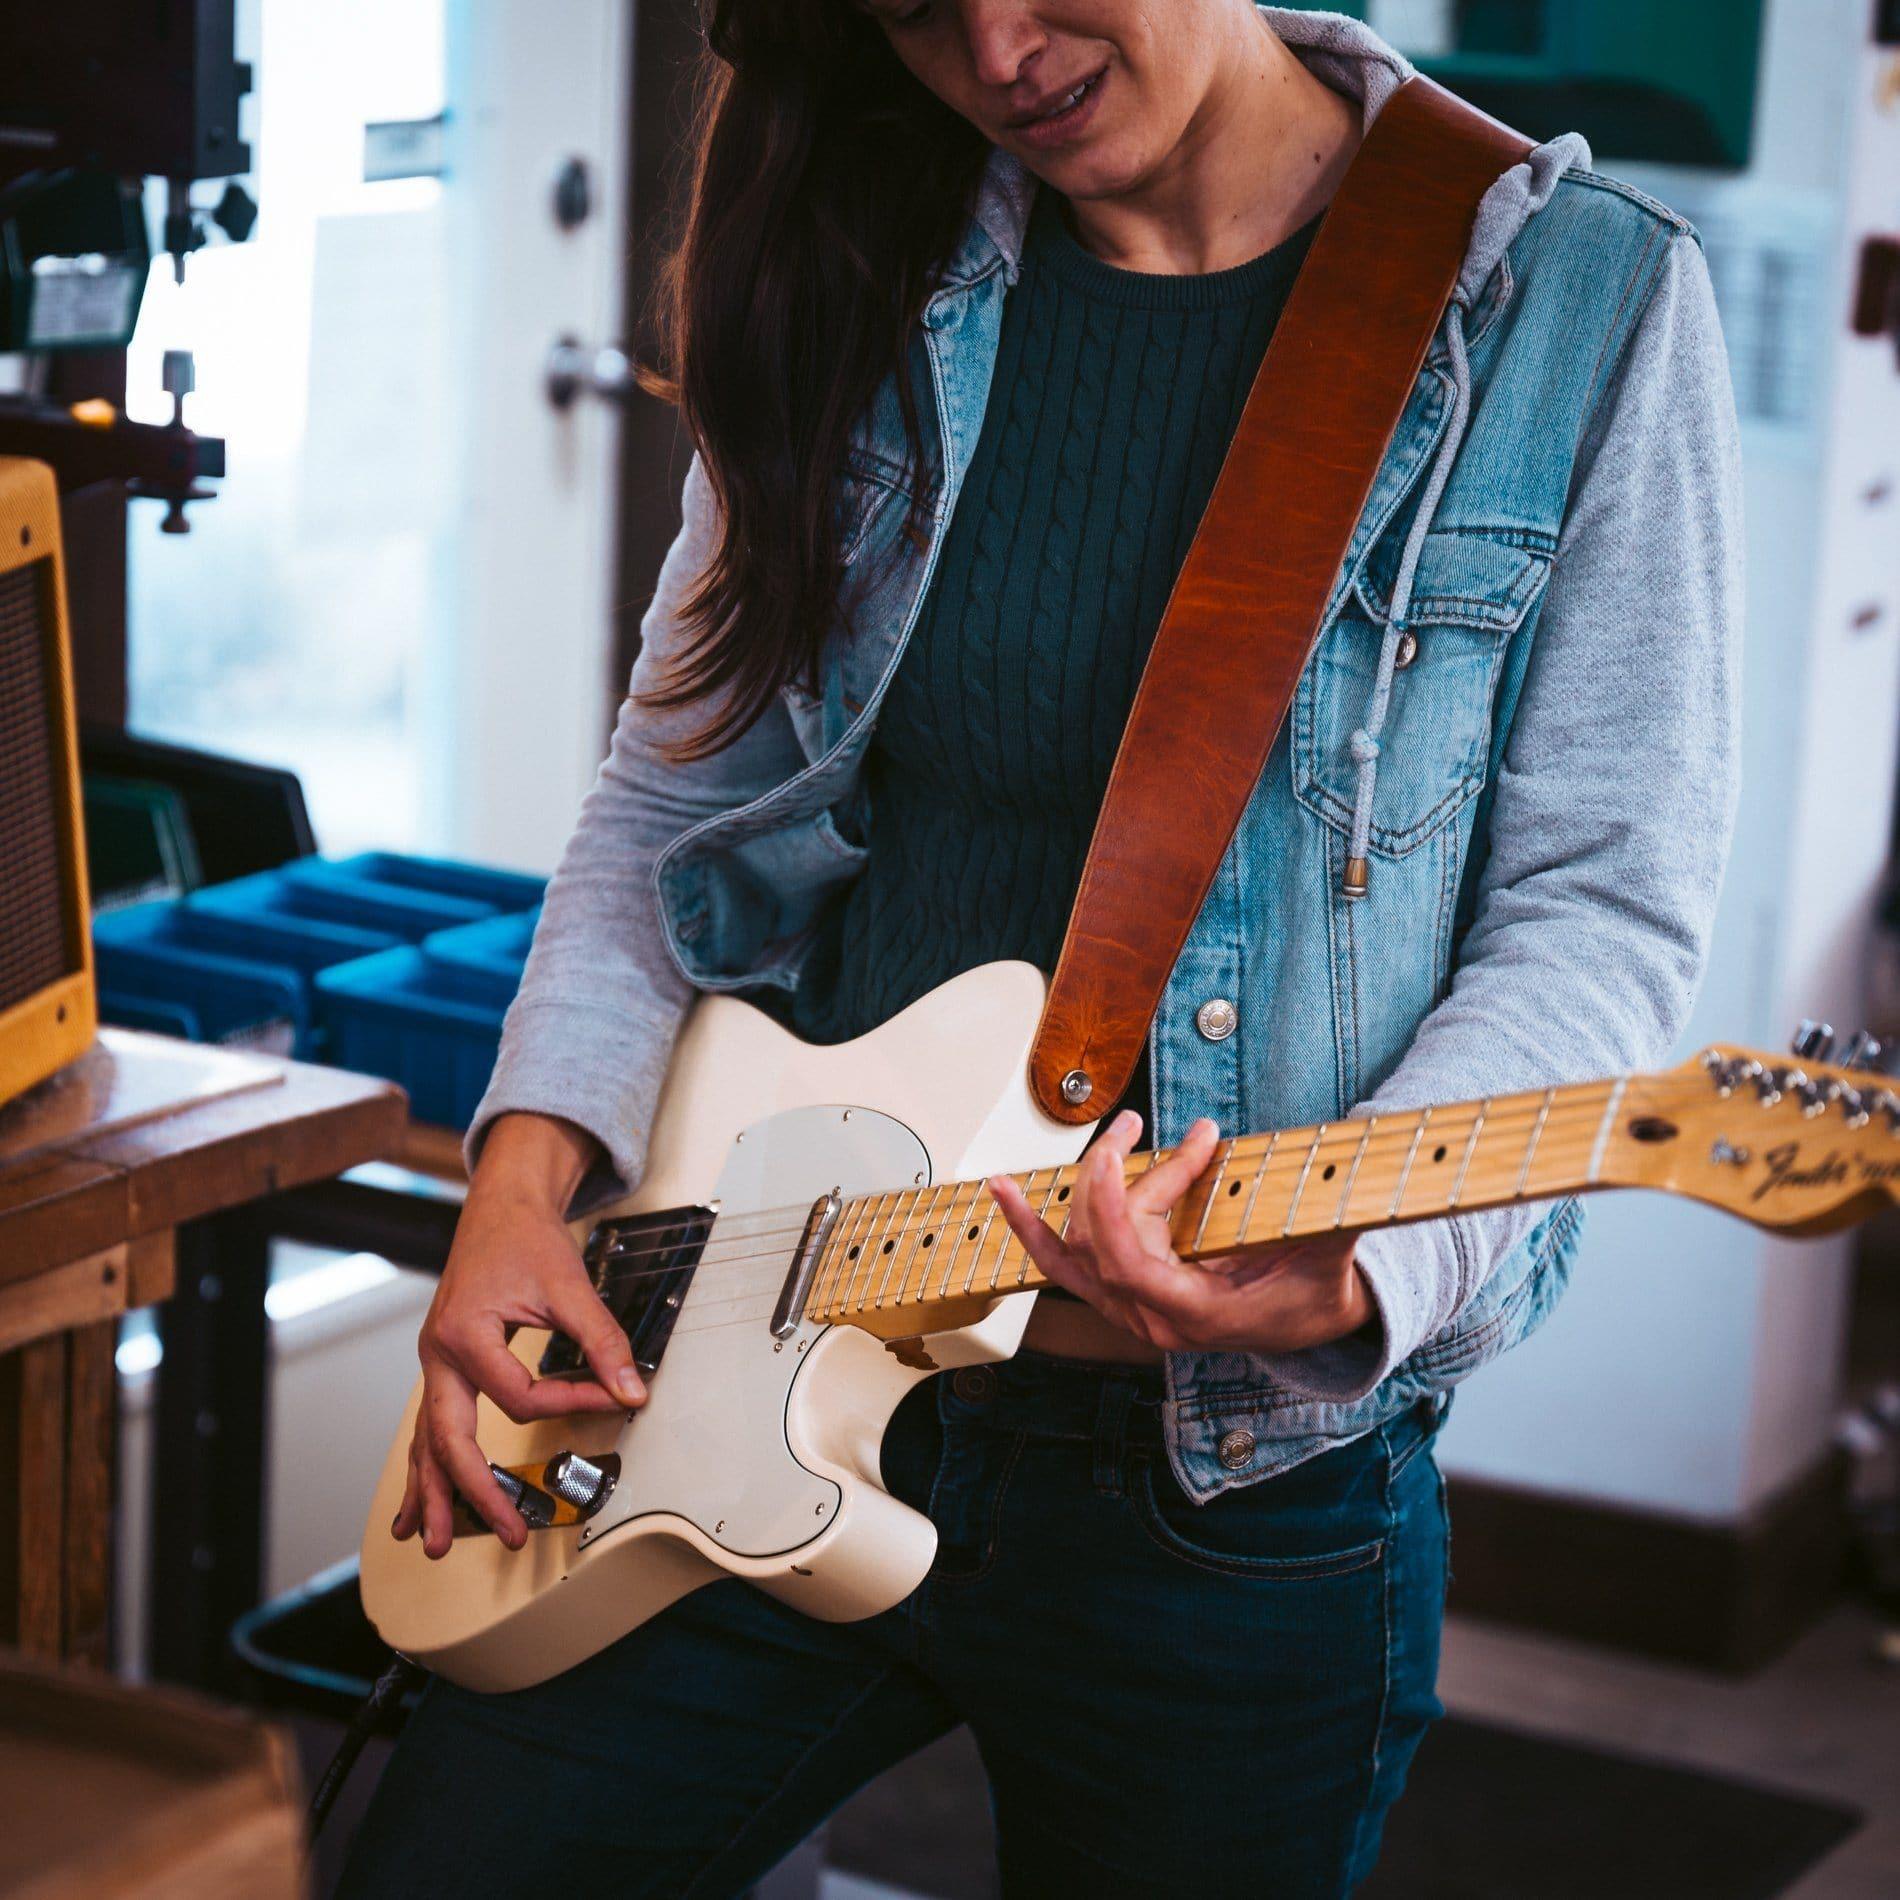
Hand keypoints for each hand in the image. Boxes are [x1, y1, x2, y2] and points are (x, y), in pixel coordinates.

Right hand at [392, 1122, 646, 1559]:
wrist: (501, 1206)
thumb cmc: (526, 1238)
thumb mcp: (570, 1286)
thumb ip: (602, 1341)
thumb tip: (632, 1391)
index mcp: (466, 1333)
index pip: (519, 1397)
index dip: (570, 1403)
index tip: (609, 1398)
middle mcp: (439, 1354)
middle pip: (450, 1439)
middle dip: (474, 1492)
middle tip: (506, 1531)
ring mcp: (434, 1363)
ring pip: (426, 1442)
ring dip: (433, 1495)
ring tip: (436, 1543)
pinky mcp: (442, 1366)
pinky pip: (426, 1428)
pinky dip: (421, 1469)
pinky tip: (413, 1508)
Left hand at [986, 1110, 1375, 1354]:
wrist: (1311, 1326)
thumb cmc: (1316, 1293)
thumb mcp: (1329, 1255)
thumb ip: (1332, 1217)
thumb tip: (1350, 1167)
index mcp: (1194, 1314)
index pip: (1129, 1263)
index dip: (1113, 1208)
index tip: (1116, 1156)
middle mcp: (1152, 1318)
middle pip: (1104, 1241)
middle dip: (1114, 1176)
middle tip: (1136, 1125)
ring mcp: (1131, 1310)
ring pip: (1076, 1252)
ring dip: (1066, 1197)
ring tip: (1068, 1150)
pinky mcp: (1123, 1294)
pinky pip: (1065, 1266)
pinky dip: (1034, 1230)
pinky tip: (1006, 1197)